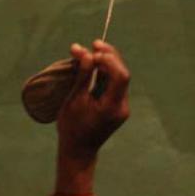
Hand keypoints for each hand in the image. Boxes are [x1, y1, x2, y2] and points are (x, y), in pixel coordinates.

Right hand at [56, 40, 129, 163]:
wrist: (78, 152)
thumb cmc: (72, 128)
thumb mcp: (74, 100)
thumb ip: (82, 76)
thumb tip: (85, 52)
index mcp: (112, 107)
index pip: (120, 76)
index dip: (109, 60)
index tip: (92, 51)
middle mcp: (122, 106)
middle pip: (122, 74)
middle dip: (109, 56)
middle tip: (94, 43)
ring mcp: (121, 106)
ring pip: (119, 77)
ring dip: (107, 62)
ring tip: (92, 49)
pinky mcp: (116, 106)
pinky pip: (114, 83)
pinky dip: (105, 72)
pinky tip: (94, 64)